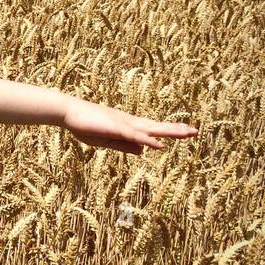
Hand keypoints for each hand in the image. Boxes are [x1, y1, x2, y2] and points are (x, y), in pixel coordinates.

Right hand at [61, 99, 196, 154]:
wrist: (70, 113)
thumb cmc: (85, 125)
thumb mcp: (106, 141)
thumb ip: (124, 145)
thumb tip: (143, 151)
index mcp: (128, 127)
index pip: (153, 131)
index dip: (170, 131)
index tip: (186, 131)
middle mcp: (130, 124)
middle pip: (157, 127)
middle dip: (176, 130)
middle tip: (195, 131)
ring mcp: (124, 125)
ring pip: (151, 129)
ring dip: (169, 131)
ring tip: (187, 132)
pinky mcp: (116, 128)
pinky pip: (135, 135)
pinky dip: (148, 140)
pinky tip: (159, 145)